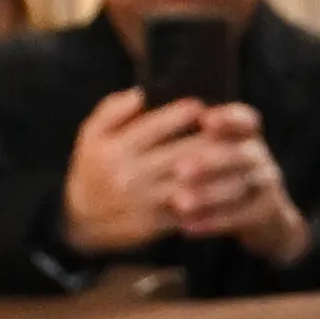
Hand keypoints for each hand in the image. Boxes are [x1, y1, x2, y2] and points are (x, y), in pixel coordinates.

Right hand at [60, 91, 306, 263]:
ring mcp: (145, 202)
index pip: (152, 127)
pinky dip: (210, 198)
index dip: (179, 115)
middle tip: (231, 127)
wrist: (81, 221)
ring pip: (189, 184)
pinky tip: (228, 185)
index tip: (201, 106)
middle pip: (178, 155)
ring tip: (238, 155)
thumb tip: (141, 93)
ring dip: (217, 170)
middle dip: (207, 140)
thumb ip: (112, 111)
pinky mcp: (156, 225)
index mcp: (114, 149)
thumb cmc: (92, 171)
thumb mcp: (90, 136)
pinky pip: (189, 209)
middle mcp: (130, 175)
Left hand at [176, 108, 309, 267]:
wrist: (261, 217)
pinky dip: (213, 222)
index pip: (244, 118)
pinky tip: (186, 227)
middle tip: (180, 169)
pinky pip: (240, 218)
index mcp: (245, 132)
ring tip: (179, 202)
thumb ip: (185, 132)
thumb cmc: (218, 173)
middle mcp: (258, 154)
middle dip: (210, 161)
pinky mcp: (267, 214)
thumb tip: (144, 109)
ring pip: (238, 188)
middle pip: (239, 154)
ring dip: (207, 195)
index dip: (227, 118)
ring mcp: (266, 184)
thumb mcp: (211, 149)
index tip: (205, 120)